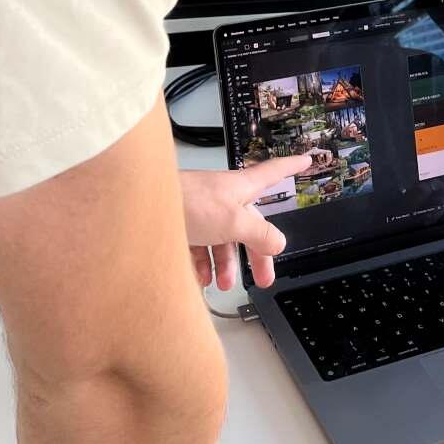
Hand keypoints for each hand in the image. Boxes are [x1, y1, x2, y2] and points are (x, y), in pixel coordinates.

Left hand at [180, 158, 310, 290]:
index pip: (273, 172)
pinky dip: (201, 264)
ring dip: (224, 265)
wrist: (138, 206)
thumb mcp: (233, 221)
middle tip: (263, 277)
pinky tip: (199, 278)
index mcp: (241, 189)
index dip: (291, 166)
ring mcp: (202, 212)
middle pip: (248, 225)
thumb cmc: (186, 202)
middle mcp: (223, 198)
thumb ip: (259, 233)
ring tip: (223, 284)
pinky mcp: (181, 224)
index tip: (306, 159)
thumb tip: (279, 242)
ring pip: (221, 240)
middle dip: (256, 254)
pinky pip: (197, 247)